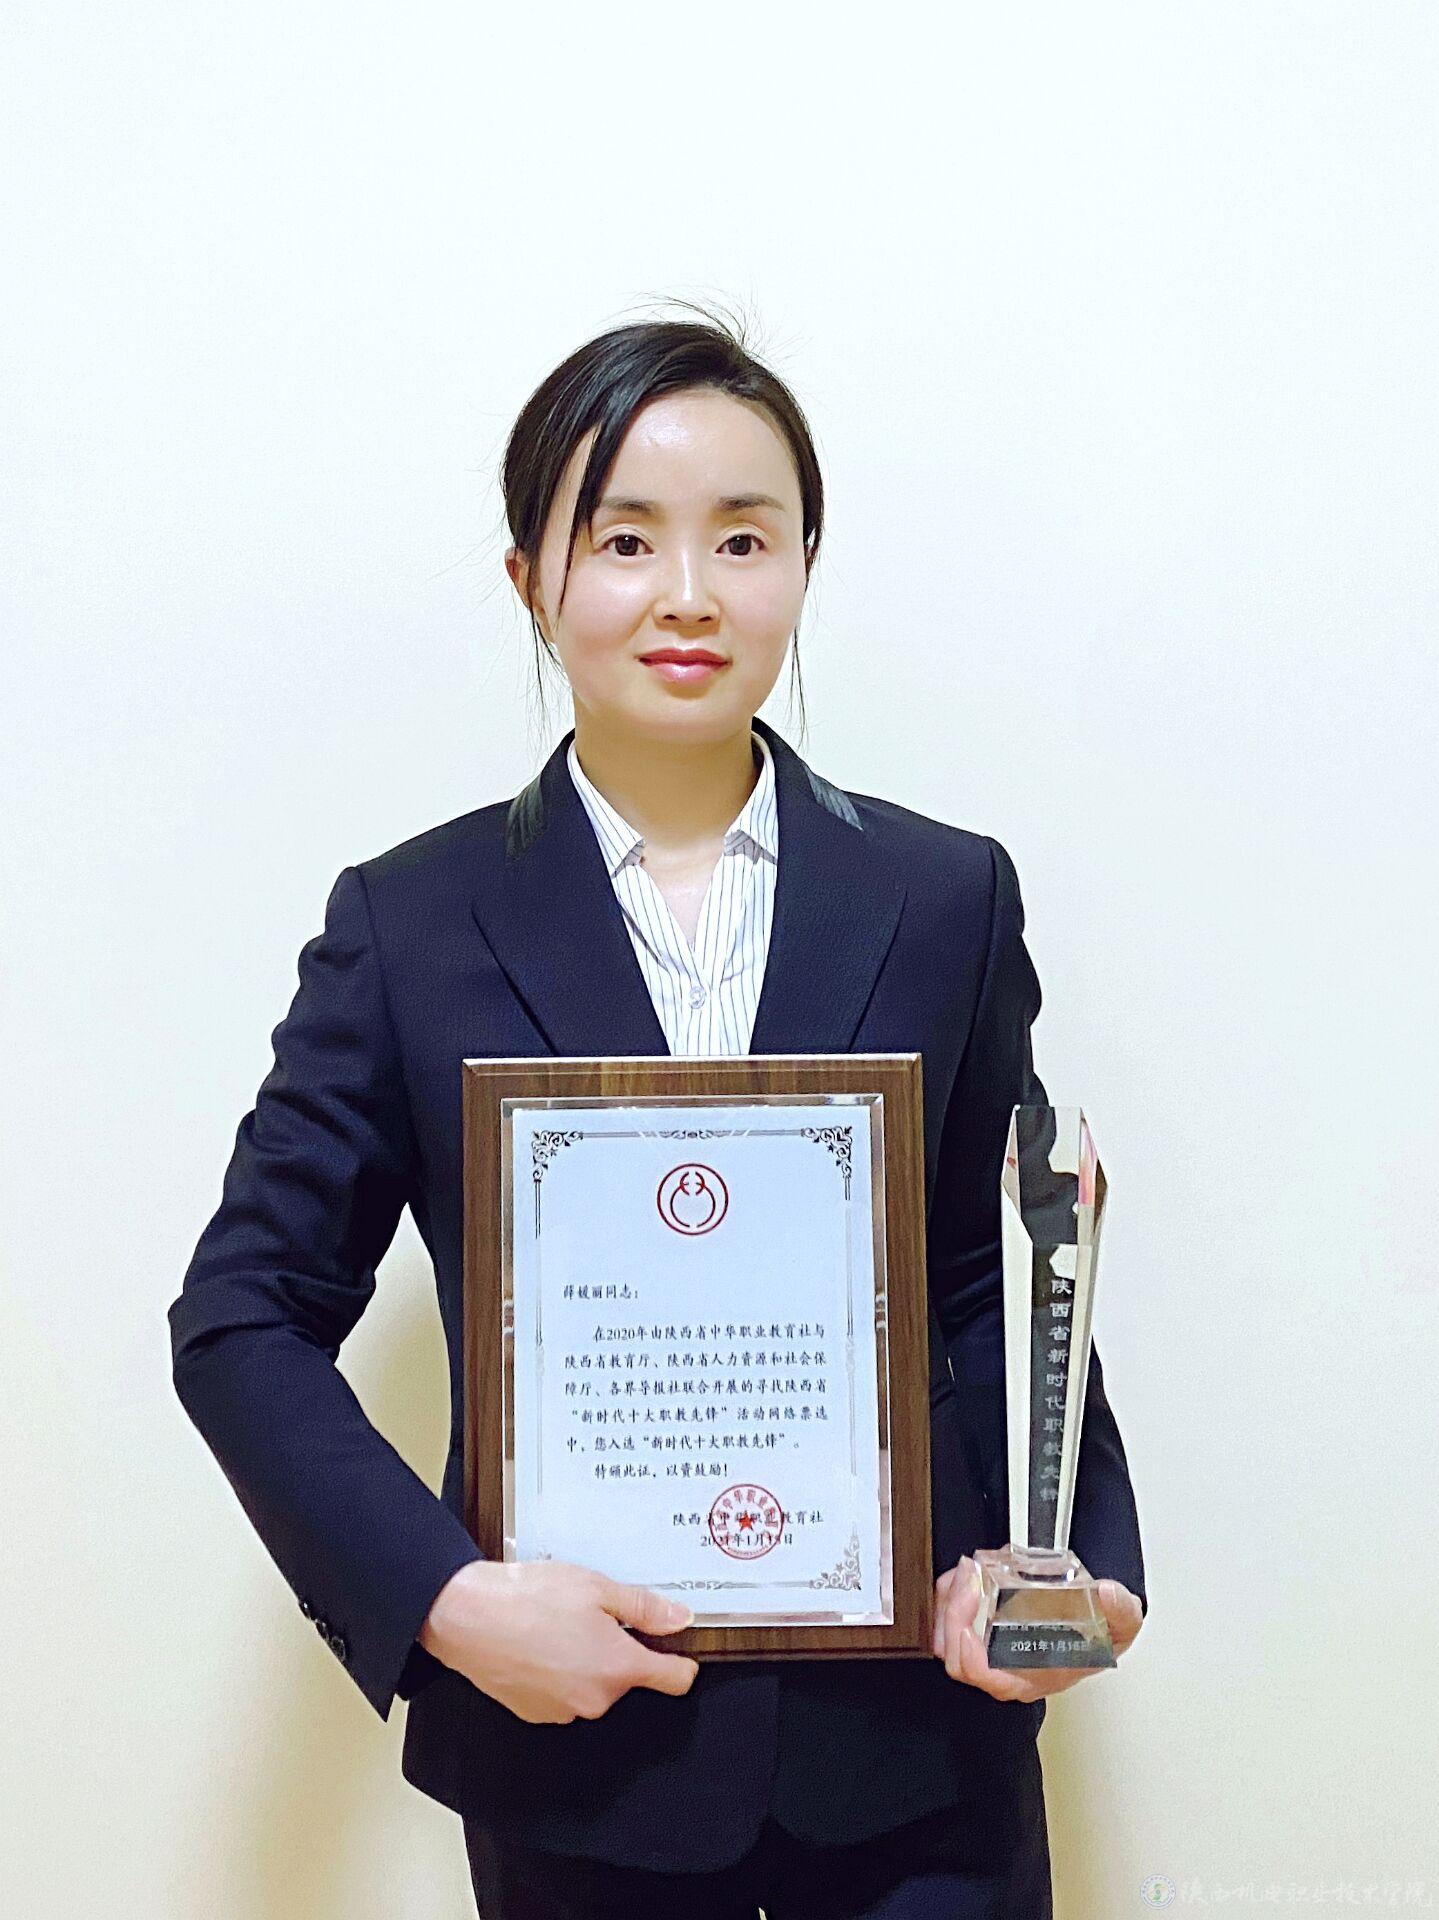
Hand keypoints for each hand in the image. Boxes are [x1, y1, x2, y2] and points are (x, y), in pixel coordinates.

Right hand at [419, 1559, 699, 1724]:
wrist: (467, 1616)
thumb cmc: (528, 1598)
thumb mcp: (597, 1588)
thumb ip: (645, 1609)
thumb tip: (679, 1620)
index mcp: (617, 1668)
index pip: (674, 1680)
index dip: (681, 1661)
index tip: (678, 1650)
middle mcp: (595, 1699)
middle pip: (627, 1678)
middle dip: (619, 1649)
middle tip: (594, 1614)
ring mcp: (563, 1711)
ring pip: (593, 1685)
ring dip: (586, 1661)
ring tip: (559, 1624)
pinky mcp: (535, 1713)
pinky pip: (563, 1694)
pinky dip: (559, 1673)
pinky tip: (540, 1643)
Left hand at [932, 1554, 1144, 1703]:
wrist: (1096, 1621)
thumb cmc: (1100, 1635)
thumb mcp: (1121, 1623)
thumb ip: (1120, 1610)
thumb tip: (1109, 1594)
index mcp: (1032, 1677)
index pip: (990, 1681)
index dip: (971, 1660)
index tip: (967, 1628)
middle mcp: (1005, 1668)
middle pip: (957, 1657)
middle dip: (954, 1614)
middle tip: (969, 1578)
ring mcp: (988, 1649)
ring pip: (945, 1636)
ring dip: (947, 1601)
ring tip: (967, 1570)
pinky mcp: (978, 1628)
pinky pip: (948, 1618)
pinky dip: (949, 1593)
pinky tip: (966, 1573)